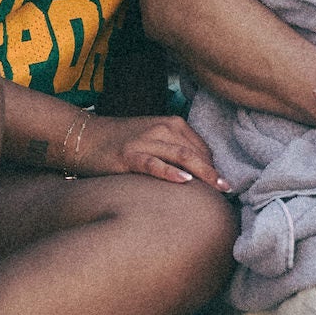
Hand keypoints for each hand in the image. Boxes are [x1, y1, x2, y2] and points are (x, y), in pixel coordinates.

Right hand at [74, 113, 230, 187]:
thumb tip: (200, 175)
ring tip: (218, 188)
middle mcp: (162, 128)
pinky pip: (153, 164)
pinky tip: (184, 182)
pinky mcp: (128, 155)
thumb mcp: (155, 139)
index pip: (202, 147)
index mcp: (172, 124)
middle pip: (196, 152)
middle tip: (230, 190)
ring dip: (202, 173)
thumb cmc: (123, 143)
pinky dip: (170, 172)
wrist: (85, 137)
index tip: (225, 185)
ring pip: (181, 156)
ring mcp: (145, 141)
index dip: (215, 166)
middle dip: (214, 172)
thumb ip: (177, 150)